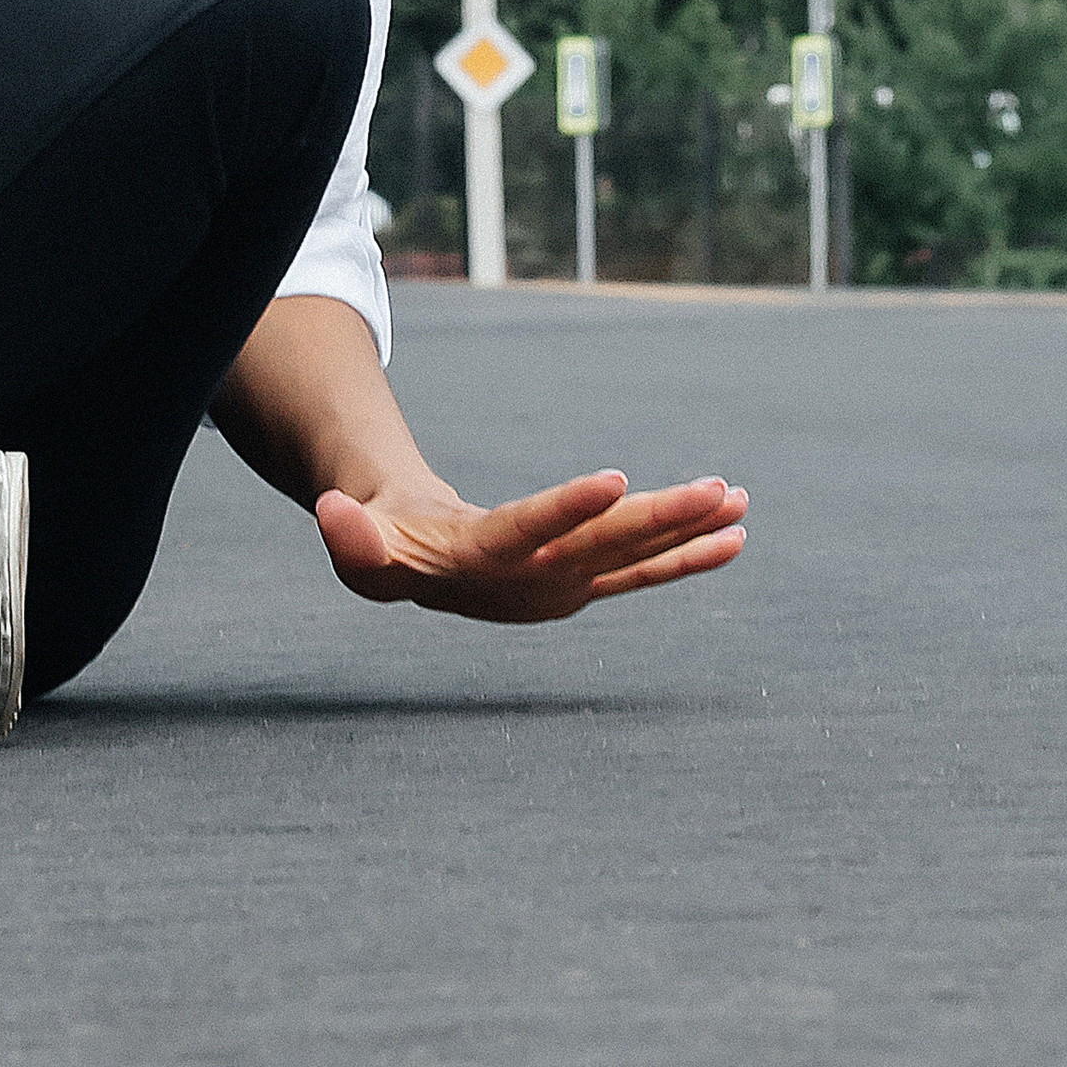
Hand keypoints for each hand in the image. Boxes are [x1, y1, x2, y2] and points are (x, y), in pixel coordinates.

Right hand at [312, 468, 746, 621]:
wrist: (420, 576)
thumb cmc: (385, 547)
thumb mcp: (360, 541)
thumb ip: (351, 536)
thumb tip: (327, 513)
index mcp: (481, 562)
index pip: (531, 530)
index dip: (571, 508)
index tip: (617, 480)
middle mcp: (536, 580)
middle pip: (604, 546)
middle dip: (663, 520)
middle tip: (717, 491)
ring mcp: (568, 586)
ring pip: (633, 556)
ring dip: (688, 530)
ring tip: (739, 502)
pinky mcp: (585, 583)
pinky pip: (643, 571)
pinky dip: (687, 555)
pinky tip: (733, 537)